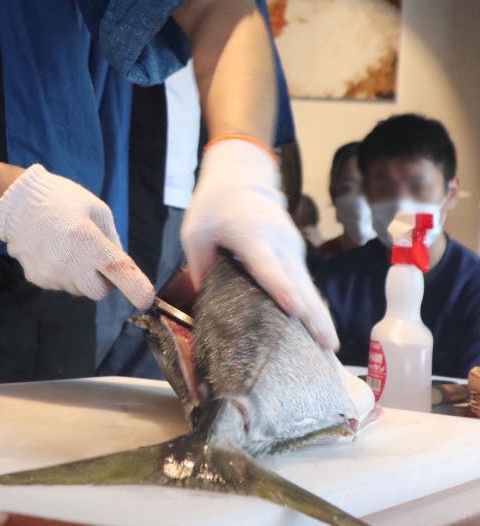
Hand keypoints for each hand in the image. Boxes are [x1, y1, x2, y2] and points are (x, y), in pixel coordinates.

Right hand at [0, 165, 153, 308]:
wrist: (16, 202)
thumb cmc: (61, 199)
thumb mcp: (96, 209)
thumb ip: (111, 239)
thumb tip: (119, 264)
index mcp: (87, 238)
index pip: (116, 269)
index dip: (134, 287)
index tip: (145, 299)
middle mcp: (68, 261)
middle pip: (99, 291)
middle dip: (103, 280)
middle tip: (95, 258)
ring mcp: (50, 273)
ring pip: (79, 289)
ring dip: (81, 276)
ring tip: (68, 248)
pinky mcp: (36, 279)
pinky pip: (61, 284)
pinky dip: (63, 273)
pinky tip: (53, 251)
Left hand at [180, 138, 338, 349]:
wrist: (241, 177)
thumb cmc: (213, 207)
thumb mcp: (195, 233)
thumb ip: (200, 267)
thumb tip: (206, 307)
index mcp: (250, 235)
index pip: (266, 265)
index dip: (279, 288)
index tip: (294, 309)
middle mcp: (278, 242)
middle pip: (298, 282)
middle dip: (313, 315)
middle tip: (328, 346)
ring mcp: (291, 247)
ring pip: (308, 286)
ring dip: (320, 316)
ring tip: (330, 348)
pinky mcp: (295, 253)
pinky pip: (305, 283)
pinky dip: (313, 307)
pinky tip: (318, 332)